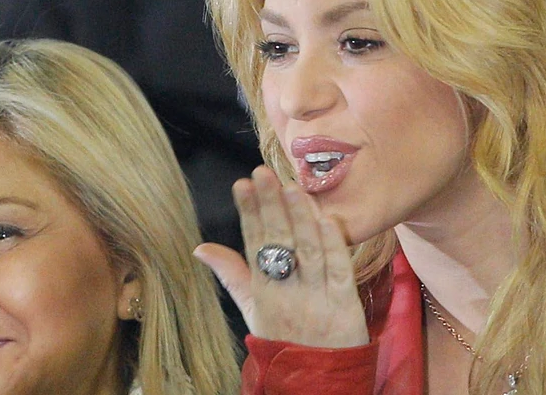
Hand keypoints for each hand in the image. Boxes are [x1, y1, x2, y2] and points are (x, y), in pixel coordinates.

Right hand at [194, 165, 368, 347]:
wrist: (315, 385)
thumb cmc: (283, 340)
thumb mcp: (251, 310)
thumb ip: (231, 274)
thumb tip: (201, 247)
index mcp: (262, 290)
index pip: (254, 243)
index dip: (249, 213)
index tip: (242, 184)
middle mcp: (287, 291)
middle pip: (278, 242)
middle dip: (270, 206)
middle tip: (263, 173)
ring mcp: (316, 298)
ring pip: (308, 251)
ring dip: (299, 217)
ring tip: (292, 187)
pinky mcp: (345, 306)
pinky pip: (339, 272)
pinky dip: (334, 246)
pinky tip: (326, 219)